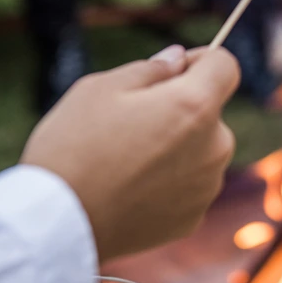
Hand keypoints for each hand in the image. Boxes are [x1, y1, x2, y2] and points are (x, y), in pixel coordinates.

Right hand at [22, 45, 239, 260]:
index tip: (172, 71)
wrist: (56, 223)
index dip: (200, 60)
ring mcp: (206, 187)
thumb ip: (150, 68)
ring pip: (200, 150)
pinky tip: (130, 189)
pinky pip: (188, 185)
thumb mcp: (101, 87)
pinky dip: (168, 181)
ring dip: (177, 146)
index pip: (225, 66)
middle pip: (211, 112)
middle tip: (132, 121)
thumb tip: (177, 60)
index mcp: (195, 106)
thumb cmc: (74, 146)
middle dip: (182, 108)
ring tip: (126, 159)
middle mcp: (214, 147)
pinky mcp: (192, 218)